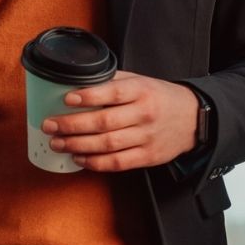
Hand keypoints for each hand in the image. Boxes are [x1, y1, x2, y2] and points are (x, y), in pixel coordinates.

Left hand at [43, 70, 200, 171]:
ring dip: (77, 145)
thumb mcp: (141, 81)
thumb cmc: (160, 97)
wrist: (194, 119)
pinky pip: (117, 163)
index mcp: (142, 91)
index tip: (67, 98)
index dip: (89, 96)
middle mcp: (145, 114)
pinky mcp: (147, 157)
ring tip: (57, 142)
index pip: (113, 92)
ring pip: (107, 145)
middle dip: (72, 125)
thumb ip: (113, 81)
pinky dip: (94, 162)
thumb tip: (78, 81)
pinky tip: (78, 157)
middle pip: (104, 122)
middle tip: (50, 125)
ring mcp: (146, 138)